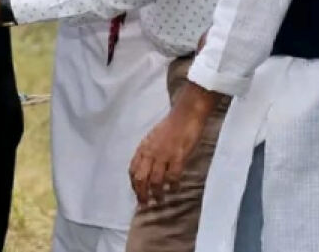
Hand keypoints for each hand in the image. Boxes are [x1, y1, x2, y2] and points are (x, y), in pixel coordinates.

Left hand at [129, 83, 218, 206]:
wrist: (185, 115)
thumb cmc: (171, 125)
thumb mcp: (153, 137)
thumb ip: (149, 150)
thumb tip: (146, 165)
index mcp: (143, 147)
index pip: (133, 168)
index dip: (133, 183)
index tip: (136, 192)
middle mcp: (150, 152)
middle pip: (141, 177)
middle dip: (141, 192)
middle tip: (145, 203)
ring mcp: (163, 155)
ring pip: (155, 180)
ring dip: (157, 193)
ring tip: (159, 200)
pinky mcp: (178, 157)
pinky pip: (173, 176)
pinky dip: (173, 186)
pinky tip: (174, 190)